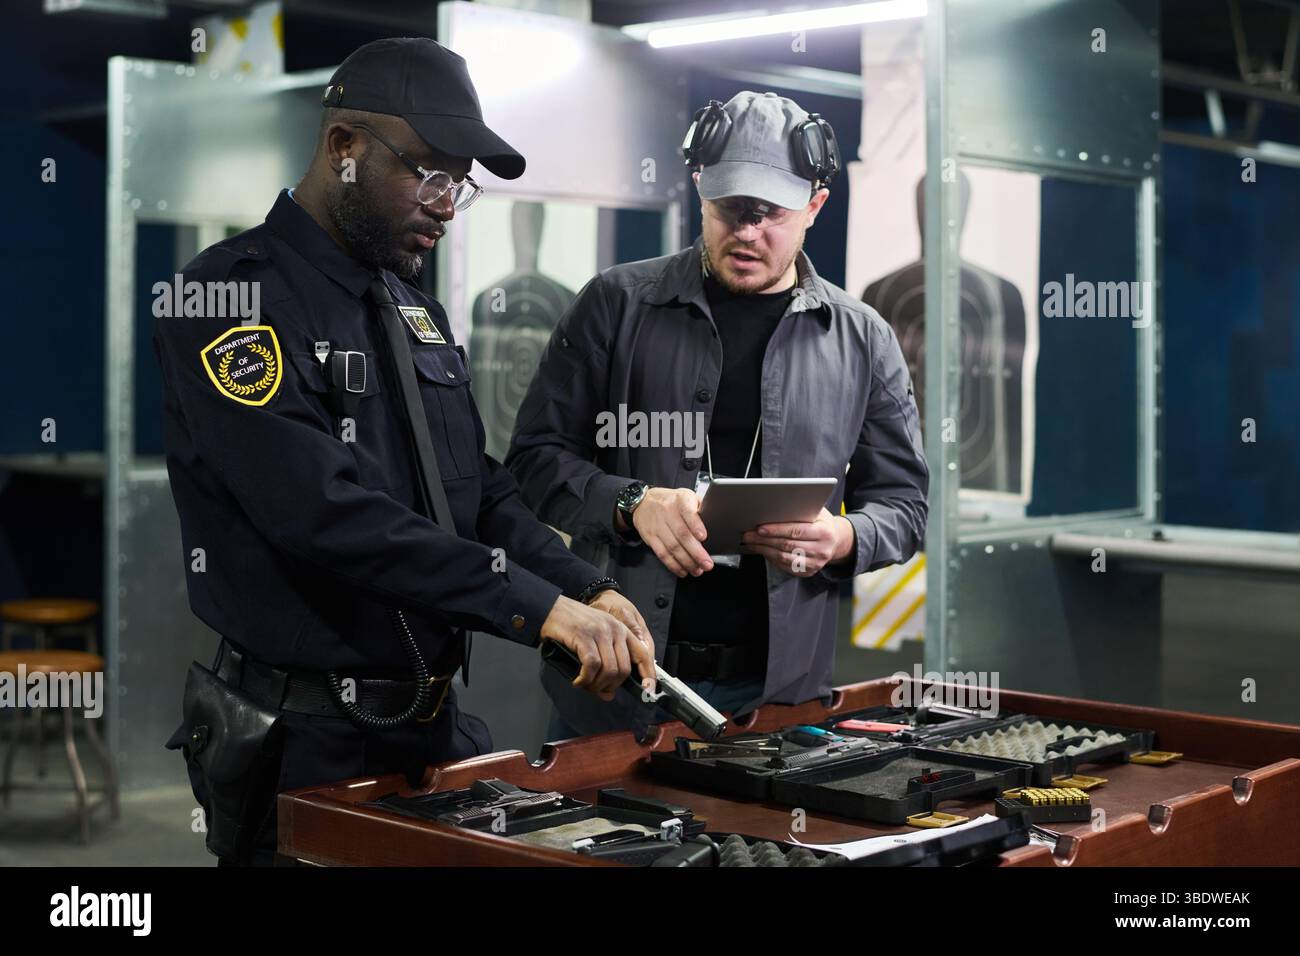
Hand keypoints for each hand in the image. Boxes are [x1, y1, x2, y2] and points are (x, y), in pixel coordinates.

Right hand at [540, 595, 655, 700]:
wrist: (551, 608)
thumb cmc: (572, 625)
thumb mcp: (595, 641)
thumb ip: (605, 665)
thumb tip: (608, 694)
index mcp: (621, 629)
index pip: (643, 654)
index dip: (648, 674)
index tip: (648, 690)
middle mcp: (614, 629)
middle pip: (624, 669)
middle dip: (611, 685)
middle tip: (597, 689)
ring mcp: (600, 632)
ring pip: (609, 670)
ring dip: (596, 684)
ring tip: (585, 684)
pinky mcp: (584, 636)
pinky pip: (592, 666)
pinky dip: (585, 679)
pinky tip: (578, 680)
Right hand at [627, 487, 713, 577]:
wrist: (643, 502)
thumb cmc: (671, 502)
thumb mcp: (687, 497)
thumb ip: (699, 508)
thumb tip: (714, 524)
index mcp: (681, 500)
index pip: (688, 512)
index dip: (695, 525)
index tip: (703, 537)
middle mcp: (668, 512)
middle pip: (682, 534)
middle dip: (696, 552)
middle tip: (707, 564)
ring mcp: (657, 525)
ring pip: (672, 547)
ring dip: (686, 562)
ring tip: (697, 570)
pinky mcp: (650, 537)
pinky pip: (662, 553)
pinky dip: (673, 565)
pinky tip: (682, 570)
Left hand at [740, 508, 854, 576]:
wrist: (836, 541)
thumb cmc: (822, 522)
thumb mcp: (818, 512)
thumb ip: (801, 511)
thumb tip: (774, 509)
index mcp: (825, 532)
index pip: (796, 531)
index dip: (776, 530)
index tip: (759, 528)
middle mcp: (822, 550)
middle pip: (787, 545)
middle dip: (764, 540)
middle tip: (748, 534)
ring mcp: (815, 564)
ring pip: (784, 558)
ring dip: (764, 550)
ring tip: (750, 543)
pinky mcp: (808, 572)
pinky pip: (785, 566)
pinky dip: (771, 558)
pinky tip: (762, 550)